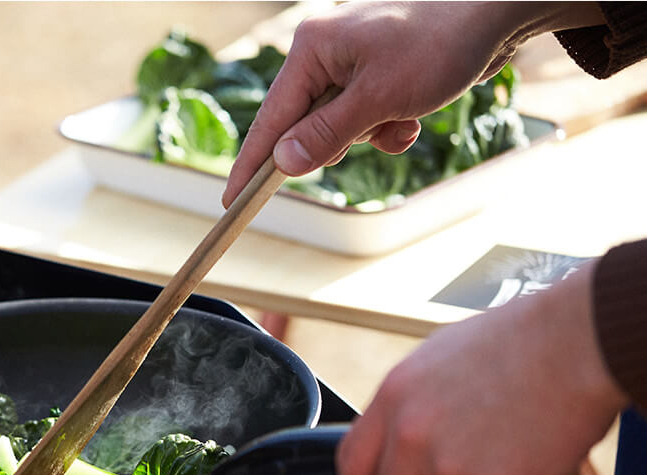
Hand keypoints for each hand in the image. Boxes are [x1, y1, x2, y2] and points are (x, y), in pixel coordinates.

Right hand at [222, 1, 604, 205]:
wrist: (496, 13)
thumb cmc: (439, 44)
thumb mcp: (378, 98)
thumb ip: (326, 134)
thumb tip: (283, 163)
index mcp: (311, 50)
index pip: (271, 119)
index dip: (252, 163)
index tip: (233, 200)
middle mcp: (324, 54)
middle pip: (305, 125)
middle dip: (338, 142)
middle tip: (370, 131)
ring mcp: (351, 63)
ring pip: (339, 127)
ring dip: (371, 134)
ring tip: (402, 116)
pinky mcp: (376, 74)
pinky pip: (365, 118)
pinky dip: (387, 126)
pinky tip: (411, 115)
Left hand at [336, 260, 627, 474]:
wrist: (577, 343)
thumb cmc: (517, 344)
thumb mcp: (435, 362)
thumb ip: (406, 408)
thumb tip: (393, 442)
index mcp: (393, 399)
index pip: (350, 465)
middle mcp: (412, 436)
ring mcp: (451, 467)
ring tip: (507, 443)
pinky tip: (532, 449)